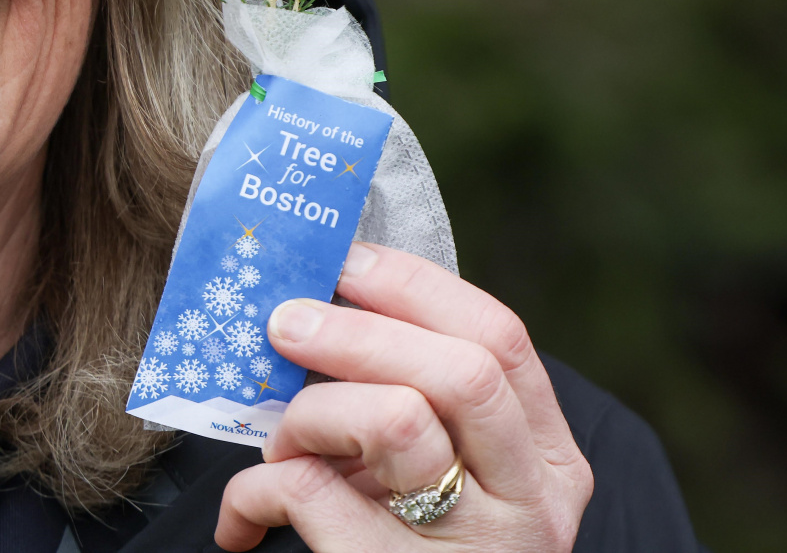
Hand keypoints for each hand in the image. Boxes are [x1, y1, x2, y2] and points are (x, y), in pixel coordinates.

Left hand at [217, 243, 592, 550]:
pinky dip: (254, 493)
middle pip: (458, 370)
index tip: (340, 261)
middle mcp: (532, 504)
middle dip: (355, 330)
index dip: (412, 284)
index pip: (499, 338)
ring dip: (308, 416)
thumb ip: (408, 398)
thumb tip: (315, 298)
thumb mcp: (437, 475)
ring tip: (275, 445)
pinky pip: (313, 496)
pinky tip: (240, 523)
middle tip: (281, 323)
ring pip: (396, 420)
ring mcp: (478, 549)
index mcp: (546, 459)